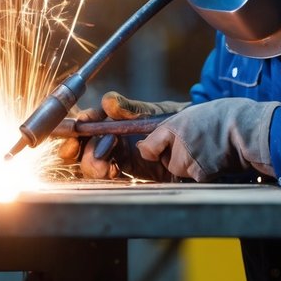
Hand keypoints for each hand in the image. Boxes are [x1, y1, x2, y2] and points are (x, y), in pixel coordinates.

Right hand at [56, 91, 187, 180]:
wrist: (199, 144)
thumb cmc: (176, 121)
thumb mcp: (155, 112)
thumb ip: (131, 108)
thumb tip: (109, 103)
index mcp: (114, 121)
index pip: (89, 121)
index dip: (80, 125)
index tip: (81, 127)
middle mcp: (112, 139)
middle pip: (84, 145)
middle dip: (81, 151)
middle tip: (94, 155)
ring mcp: (119, 157)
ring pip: (92, 163)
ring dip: (92, 165)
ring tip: (104, 168)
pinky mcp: (129, 174)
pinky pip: (108, 177)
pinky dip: (105, 176)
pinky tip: (112, 174)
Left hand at [137, 98, 279, 181]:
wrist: (249, 128)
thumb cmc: (226, 116)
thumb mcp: (194, 114)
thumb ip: (175, 128)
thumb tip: (154, 143)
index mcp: (174, 126)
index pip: (149, 147)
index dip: (151, 151)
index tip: (154, 152)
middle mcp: (177, 144)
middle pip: (167, 162)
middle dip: (177, 158)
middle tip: (197, 147)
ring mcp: (189, 160)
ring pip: (181, 171)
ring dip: (191, 167)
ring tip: (210, 153)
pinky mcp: (201, 173)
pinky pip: (196, 178)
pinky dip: (206, 173)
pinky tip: (217, 161)